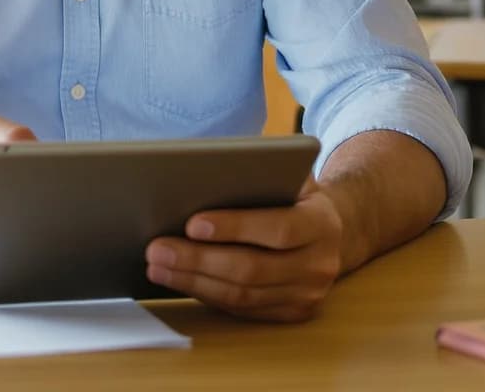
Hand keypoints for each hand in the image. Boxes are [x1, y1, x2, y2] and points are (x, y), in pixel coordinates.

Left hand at [144, 179, 342, 321]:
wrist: (328, 229)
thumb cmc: (292, 192)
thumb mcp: (285, 172)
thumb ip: (256, 172)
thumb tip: (201, 174)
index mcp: (321, 222)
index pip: (278, 229)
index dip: (234, 227)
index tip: (191, 223)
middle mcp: (320, 264)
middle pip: (253, 269)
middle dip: (198, 260)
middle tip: (157, 248)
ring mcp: (307, 295)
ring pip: (243, 295)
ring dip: (194, 282)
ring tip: (157, 266)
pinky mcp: (292, 313)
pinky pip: (243, 309)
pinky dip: (207, 295)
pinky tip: (179, 280)